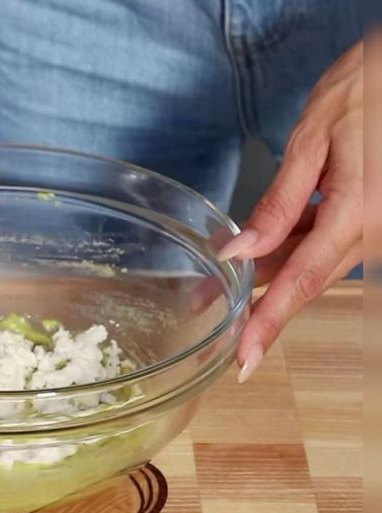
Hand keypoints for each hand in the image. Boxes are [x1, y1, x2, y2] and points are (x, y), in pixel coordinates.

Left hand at [217, 41, 362, 381]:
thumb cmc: (364, 93)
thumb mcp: (313, 142)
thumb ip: (280, 202)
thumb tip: (241, 251)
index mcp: (358, 215)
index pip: (303, 281)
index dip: (270, 323)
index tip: (245, 360)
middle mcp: (369, 231)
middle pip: (303, 280)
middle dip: (254, 303)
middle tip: (205, 313)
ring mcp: (369, 227)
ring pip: (309, 264)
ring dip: (264, 277)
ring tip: (212, 287)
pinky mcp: (363, 217)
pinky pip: (321, 243)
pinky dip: (286, 251)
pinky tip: (252, 256)